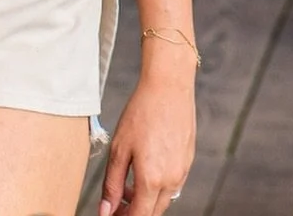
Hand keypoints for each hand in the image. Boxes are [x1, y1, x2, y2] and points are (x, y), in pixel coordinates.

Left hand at [99, 70, 195, 215]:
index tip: (110, 213)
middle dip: (132, 211)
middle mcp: (171, 182)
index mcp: (152, 180)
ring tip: (126, 183)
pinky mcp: (187, 163)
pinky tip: (144, 168)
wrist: (169, 89)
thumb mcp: (119, 148)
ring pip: (162, 200)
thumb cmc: (142, 113)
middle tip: (114, 202)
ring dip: (144, 198)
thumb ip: (111, 184)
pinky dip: (157, 185)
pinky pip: (172, 185)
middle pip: (152, 211)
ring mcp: (182, 173)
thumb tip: (105, 210)